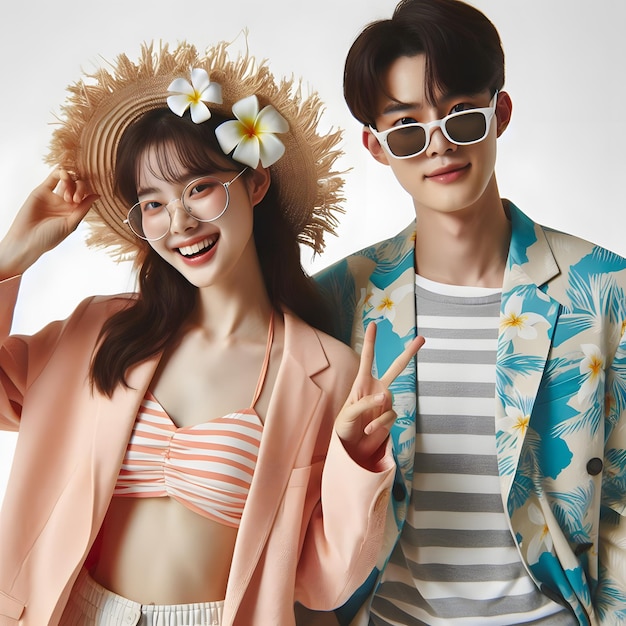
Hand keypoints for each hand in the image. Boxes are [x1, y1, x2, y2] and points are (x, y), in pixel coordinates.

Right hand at [0, 169, 97, 278]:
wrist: (27, 239)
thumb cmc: (50, 237)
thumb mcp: (70, 224)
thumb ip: (83, 209)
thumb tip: (97, 195)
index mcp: (75, 211)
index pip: (86, 195)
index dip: (86, 193)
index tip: (78, 201)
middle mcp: (65, 202)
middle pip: (78, 186)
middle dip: (79, 188)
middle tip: (73, 199)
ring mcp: (54, 196)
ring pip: (66, 180)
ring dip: (70, 179)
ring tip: (67, 185)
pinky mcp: (42, 191)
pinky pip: (52, 178)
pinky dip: (59, 172)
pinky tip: (64, 172)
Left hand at [335, 322, 424, 467]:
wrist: (350, 446)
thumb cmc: (344, 426)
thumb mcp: (348, 413)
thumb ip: (366, 402)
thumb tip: (385, 395)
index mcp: (362, 382)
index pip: (368, 358)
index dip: (370, 341)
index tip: (374, 324)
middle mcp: (377, 388)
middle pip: (397, 367)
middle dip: (409, 353)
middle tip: (422, 338)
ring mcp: (385, 402)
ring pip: (392, 399)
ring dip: (378, 416)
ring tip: (365, 427)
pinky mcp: (390, 416)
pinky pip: (391, 416)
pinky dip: (380, 424)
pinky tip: (369, 431)